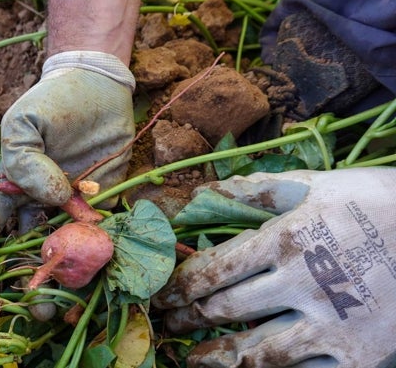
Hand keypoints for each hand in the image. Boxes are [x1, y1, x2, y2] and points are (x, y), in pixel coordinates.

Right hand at [0, 51, 135, 289]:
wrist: (100, 87)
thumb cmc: (54, 101)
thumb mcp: (25, 123)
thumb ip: (25, 162)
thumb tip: (51, 198)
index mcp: (10, 189)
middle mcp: (37, 207)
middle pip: (25, 252)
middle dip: (25, 283)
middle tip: (34, 307)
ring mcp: (71, 211)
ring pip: (62, 254)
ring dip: (62, 282)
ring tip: (63, 306)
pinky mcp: (104, 208)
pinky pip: (100, 239)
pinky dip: (100, 261)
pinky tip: (100, 278)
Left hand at [152, 168, 395, 366]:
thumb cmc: (377, 204)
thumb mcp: (317, 186)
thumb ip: (260, 190)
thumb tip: (207, 190)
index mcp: (285, 241)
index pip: (214, 270)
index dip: (180, 287)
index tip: (162, 296)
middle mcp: (301, 285)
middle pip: (226, 310)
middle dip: (188, 320)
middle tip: (168, 325)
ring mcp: (331, 325)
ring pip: (256, 352)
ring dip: (216, 358)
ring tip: (193, 360)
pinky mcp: (359, 356)